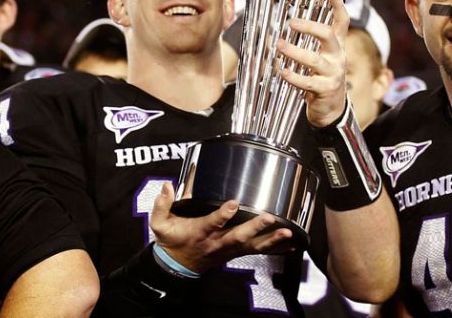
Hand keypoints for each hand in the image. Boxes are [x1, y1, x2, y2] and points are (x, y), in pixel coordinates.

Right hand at [150, 182, 293, 273]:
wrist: (176, 267)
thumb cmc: (171, 241)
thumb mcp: (160, 224)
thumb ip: (162, 204)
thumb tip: (167, 185)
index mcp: (199, 232)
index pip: (211, 223)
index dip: (222, 215)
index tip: (233, 204)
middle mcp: (217, 242)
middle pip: (237, 236)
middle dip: (254, 228)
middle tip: (269, 218)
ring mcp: (228, 250)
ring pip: (251, 246)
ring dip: (270, 240)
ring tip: (287, 233)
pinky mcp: (236, 253)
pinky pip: (257, 252)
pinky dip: (275, 248)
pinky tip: (290, 244)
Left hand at [276, 0, 348, 126]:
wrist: (331, 109)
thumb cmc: (321, 78)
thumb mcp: (322, 58)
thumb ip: (311, 44)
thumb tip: (283, 27)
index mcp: (337, 47)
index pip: (342, 22)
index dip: (339, 6)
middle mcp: (338, 57)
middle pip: (328, 36)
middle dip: (310, 27)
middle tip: (291, 23)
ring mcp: (333, 74)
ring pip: (313, 60)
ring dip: (294, 52)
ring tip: (279, 46)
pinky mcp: (325, 89)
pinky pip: (307, 82)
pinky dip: (293, 76)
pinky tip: (282, 71)